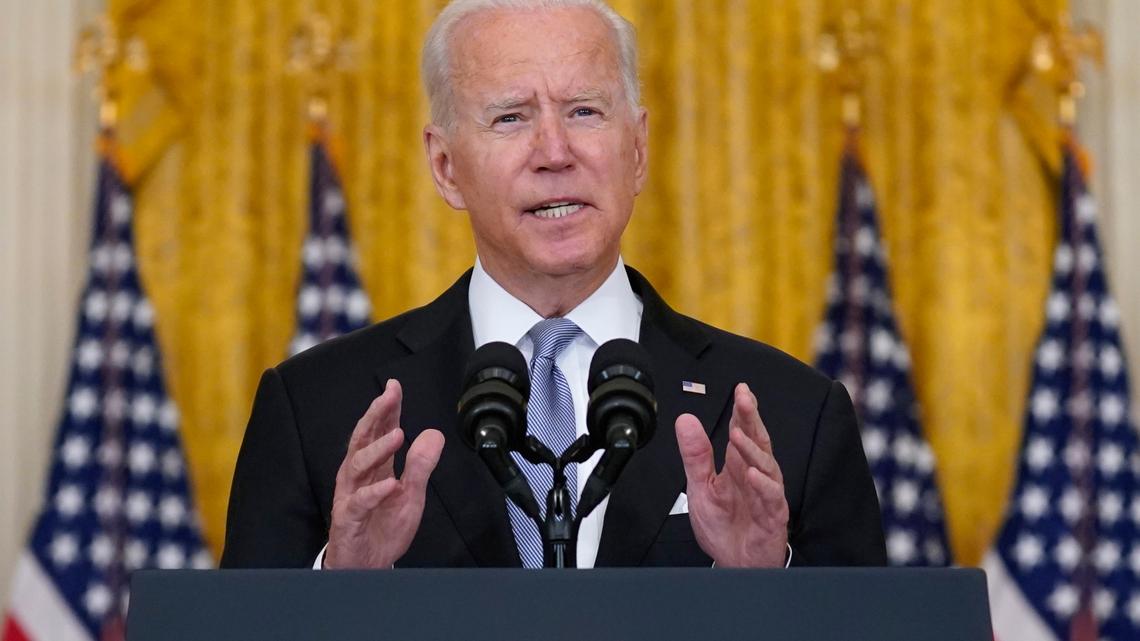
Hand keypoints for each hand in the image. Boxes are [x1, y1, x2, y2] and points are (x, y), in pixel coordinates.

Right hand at [325, 379, 444, 568]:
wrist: (368, 565)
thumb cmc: (383, 527)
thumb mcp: (411, 494)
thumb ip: (420, 465)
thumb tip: (433, 434)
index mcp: (373, 467)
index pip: (379, 431)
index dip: (387, 409)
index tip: (395, 386)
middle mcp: (357, 476)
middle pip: (362, 439)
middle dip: (376, 415)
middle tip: (389, 396)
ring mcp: (350, 496)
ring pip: (357, 465)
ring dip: (378, 448)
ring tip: (398, 435)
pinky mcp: (348, 519)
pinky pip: (359, 503)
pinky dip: (375, 492)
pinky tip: (390, 484)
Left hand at [675, 383, 788, 566]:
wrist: (732, 561)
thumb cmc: (722, 526)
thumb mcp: (700, 486)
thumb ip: (695, 455)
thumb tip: (686, 421)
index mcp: (738, 466)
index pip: (743, 432)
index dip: (743, 411)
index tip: (740, 389)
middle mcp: (755, 476)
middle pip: (758, 441)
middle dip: (752, 419)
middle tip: (745, 398)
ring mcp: (765, 494)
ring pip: (766, 466)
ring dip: (753, 450)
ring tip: (738, 435)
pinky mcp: (772, 516)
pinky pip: (771, 498)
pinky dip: (763, 485)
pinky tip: (752, 474)